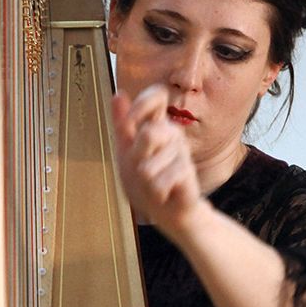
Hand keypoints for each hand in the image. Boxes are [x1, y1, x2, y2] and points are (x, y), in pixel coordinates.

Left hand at [111, 84, 201, 235]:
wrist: (167, 211)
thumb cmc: (145, 181)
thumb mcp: (126, 151)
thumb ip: (122, 124)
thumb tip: (118, 95)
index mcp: (156, 123)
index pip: (157, 95)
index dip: (142, 105)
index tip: (129, 124)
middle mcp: (171, 132)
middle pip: (149, 133)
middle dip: (136, 157)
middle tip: (140, 169)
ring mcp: (181, 152)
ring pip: (148, 165)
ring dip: (144, 181)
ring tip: (153, 184)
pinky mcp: (187, 172)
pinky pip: (158, 183)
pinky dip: (154, 193)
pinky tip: (163, 193)